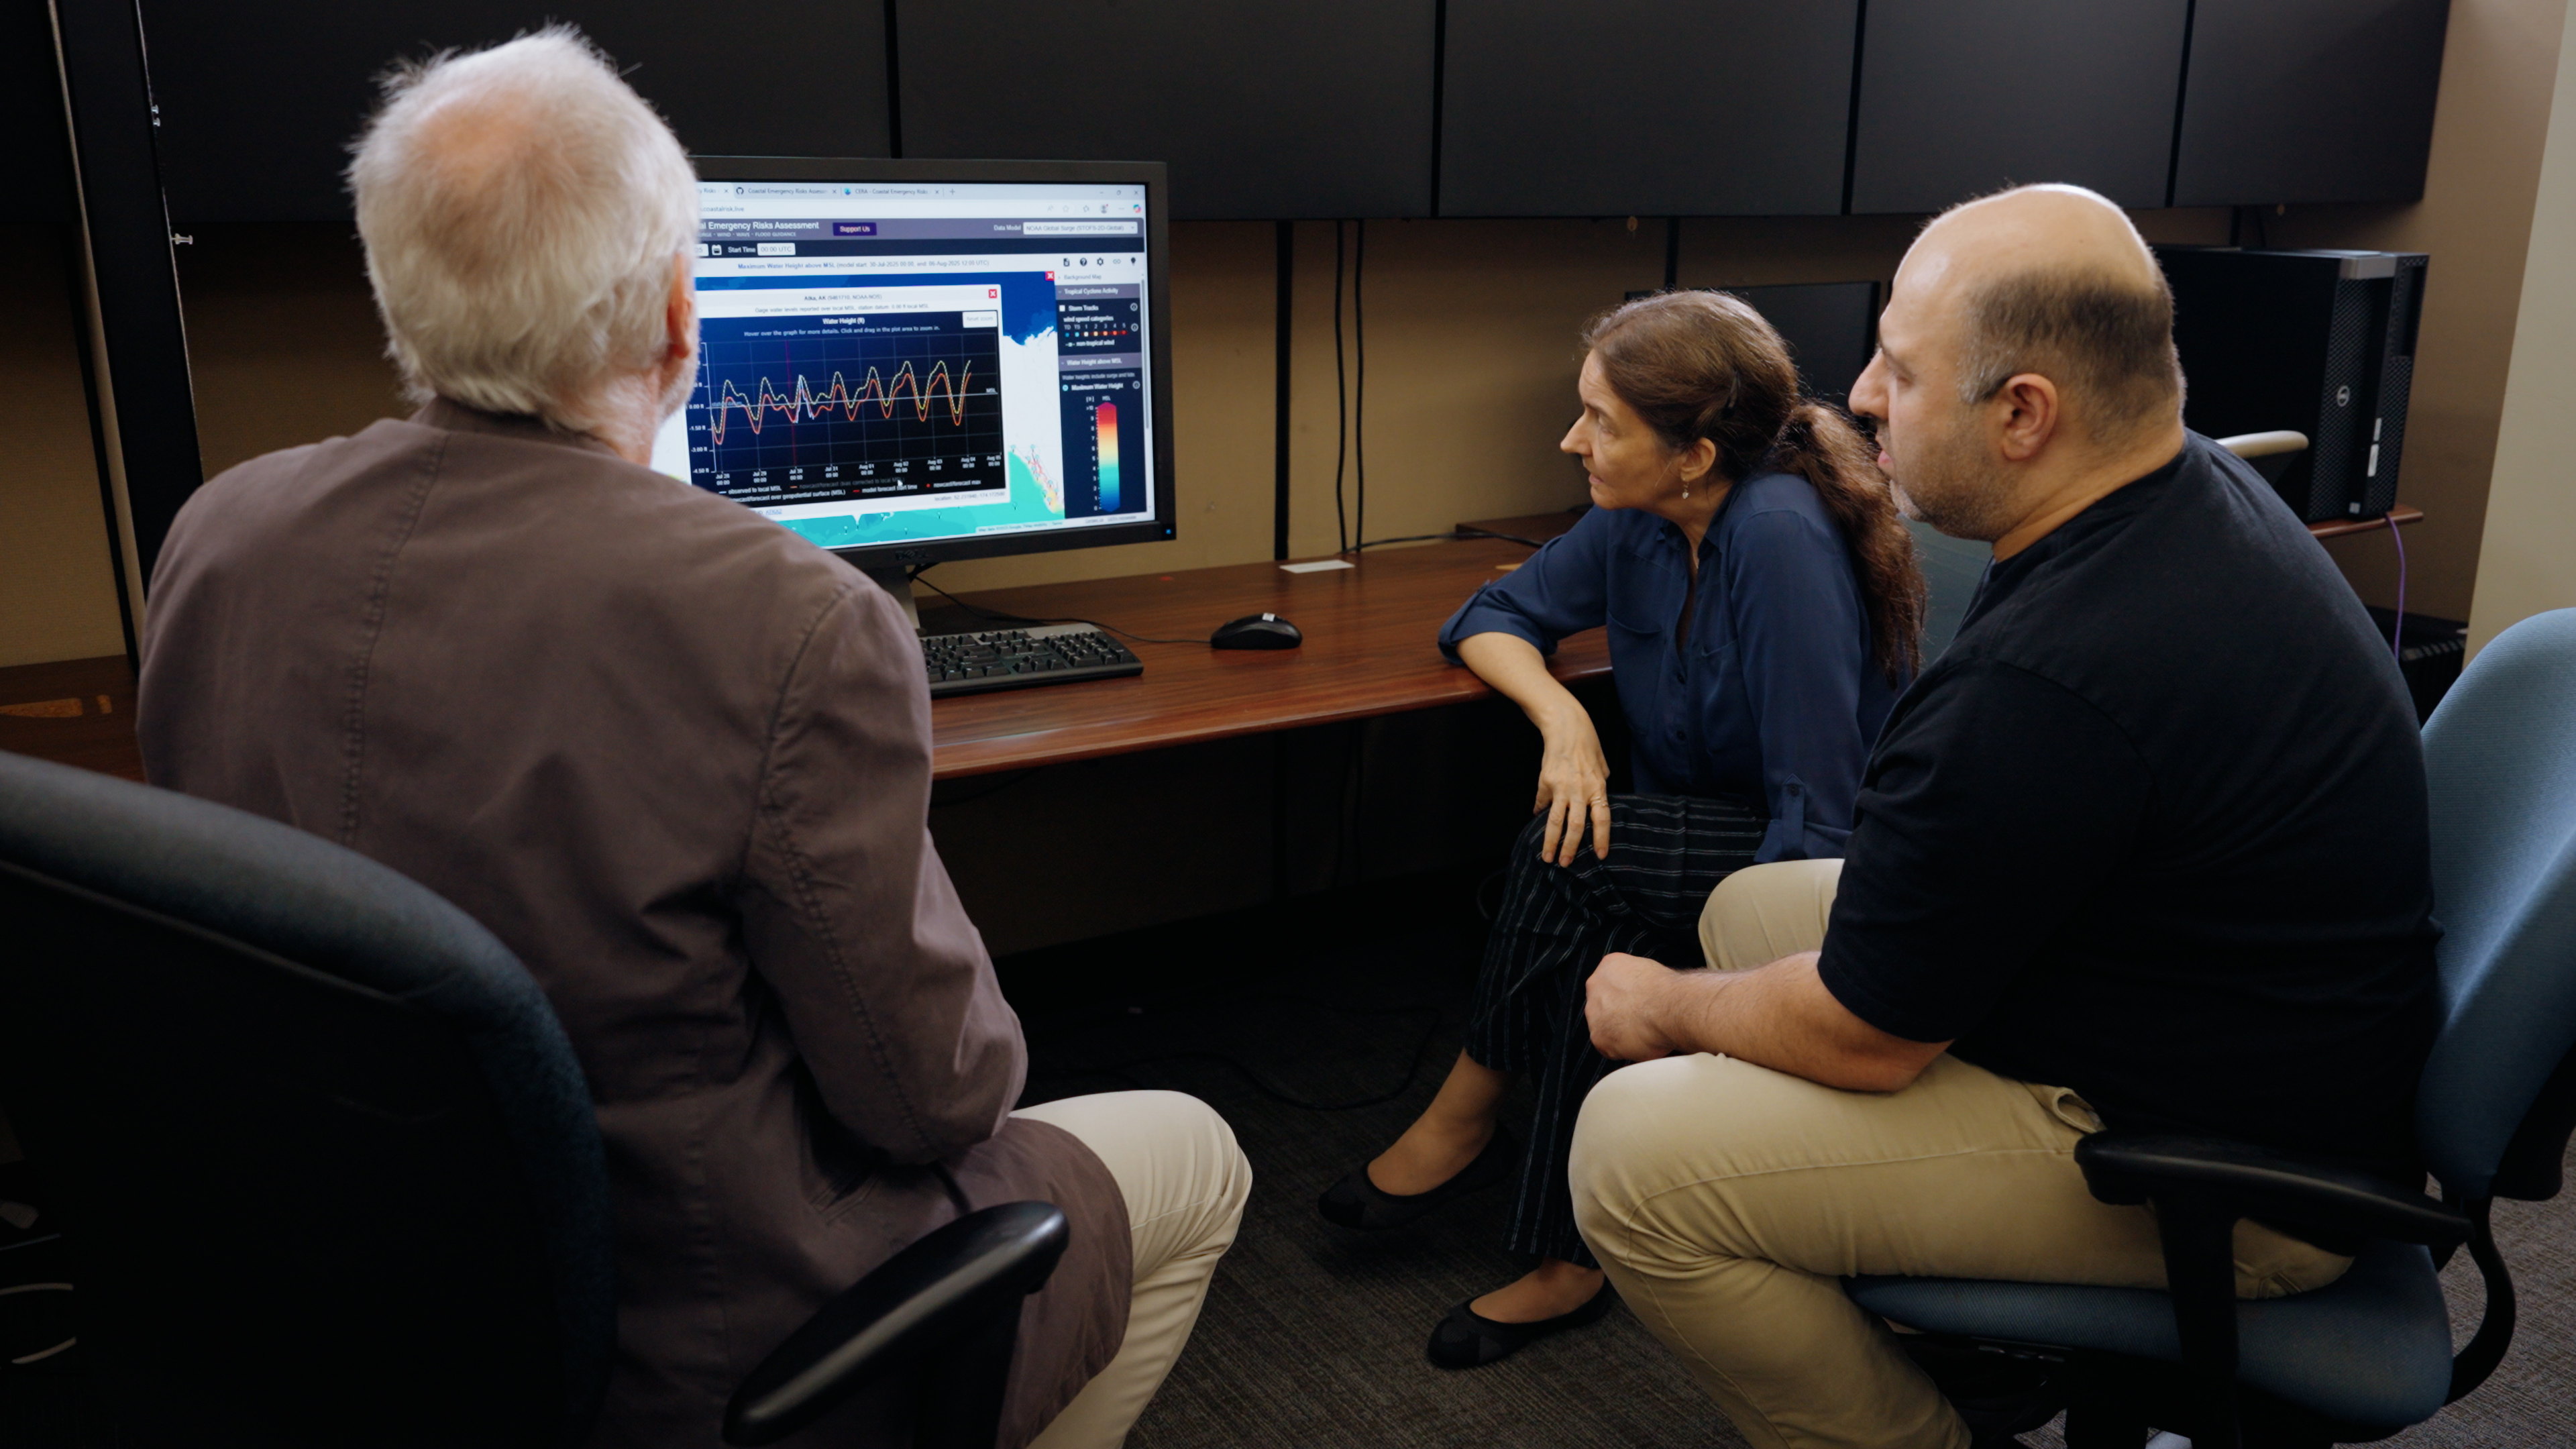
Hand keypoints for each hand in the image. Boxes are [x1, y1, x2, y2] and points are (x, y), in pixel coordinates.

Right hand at [1532, 707, 1611, 866]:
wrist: (1566, 727)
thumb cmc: (1588, 744)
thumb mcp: (1602, 767)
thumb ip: (1600, 786)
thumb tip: (1596, 804)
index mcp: (1598, 788)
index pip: (1602, 819)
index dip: (1602, 839)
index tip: (1601, 856)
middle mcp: (1580, 790)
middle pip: (1576, 826)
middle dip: (1571, 848)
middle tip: (1565, 863)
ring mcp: (1561, 787)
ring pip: (1555, 821)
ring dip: (1551, 841)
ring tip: (1547, 857)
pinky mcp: (1545, 782)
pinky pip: (1542, 803)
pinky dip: (1539, 813)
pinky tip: (1537, 821)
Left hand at [1586, 951, 1687, 1061]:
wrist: (1669, 1008)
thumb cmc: (1667, 991)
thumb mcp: (1650, 971)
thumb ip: (1636, 981)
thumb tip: (1643, 992)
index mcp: (1609, 965)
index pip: (1611, 984)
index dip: (1626, 998)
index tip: (1637, 1004)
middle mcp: (1595, 987)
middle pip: (1604, 1005)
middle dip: (1619, 1015)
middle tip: (1640, 1020)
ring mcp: (1594, 1013)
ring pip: (1605, 1027)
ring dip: (1620, 1033)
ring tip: (1644, 1033)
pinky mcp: (1599, 1038)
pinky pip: (1610, 1049)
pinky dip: (1624, 1050)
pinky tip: (1641, 1043)